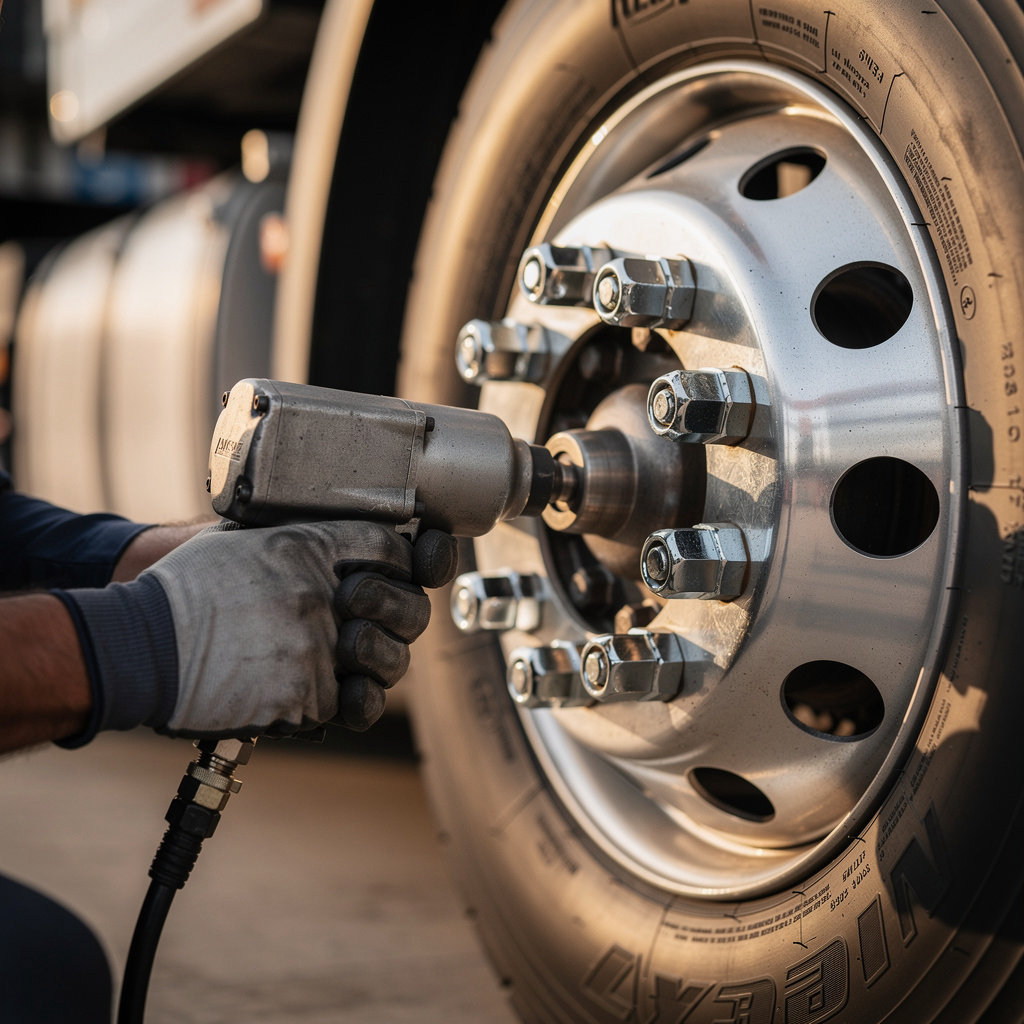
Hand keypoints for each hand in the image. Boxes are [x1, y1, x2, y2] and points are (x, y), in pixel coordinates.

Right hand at [139, 521, 456, 736]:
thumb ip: (296, 539)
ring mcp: (320, 647)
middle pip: (407, 608)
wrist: (139, 646)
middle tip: (375, 625)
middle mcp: (324, 593)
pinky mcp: (308, 697)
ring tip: (346, 666)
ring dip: (374, 667)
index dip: (401, 561)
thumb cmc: (184, 591)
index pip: (389, 545)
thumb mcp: (241, 539)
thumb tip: (333, 543)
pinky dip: (331, 703)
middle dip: (401, 618)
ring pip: (387, 663)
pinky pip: (347, 705)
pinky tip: (306, 693)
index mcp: (309, 546)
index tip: (395, 572)